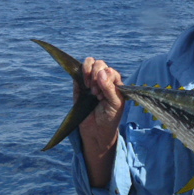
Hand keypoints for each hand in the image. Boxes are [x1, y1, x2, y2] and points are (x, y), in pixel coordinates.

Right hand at [77, 57, 124, 186]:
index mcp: (115, 83)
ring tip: (90, 87)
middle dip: (97, 75)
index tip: (102, 94)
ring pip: (90, 63)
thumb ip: (110, 88)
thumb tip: (102, 72)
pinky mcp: (79, 86)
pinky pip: (78, 72)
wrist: (97, 131)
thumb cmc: (110, 117)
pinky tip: (85, 85)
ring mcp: (91, 81)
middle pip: (100, 64)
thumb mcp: (115, 104)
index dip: (106, 78)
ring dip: (89, 72)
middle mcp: (103, 80)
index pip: (110, 70)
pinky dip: (81, 73)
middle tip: (96, 92)